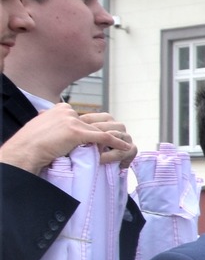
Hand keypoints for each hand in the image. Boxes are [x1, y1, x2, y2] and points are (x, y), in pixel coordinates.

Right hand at [0, 105, 133, 172]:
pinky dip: (116, 143)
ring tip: (125, 144)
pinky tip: (125, 147)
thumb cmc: (31, 143)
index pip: (85, 118)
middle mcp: (67, 111)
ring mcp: (72, 121)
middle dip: (105, 133)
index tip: (103, 136)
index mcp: (60, 109)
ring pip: (99, 130)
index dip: (94, 129)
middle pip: (94, 123)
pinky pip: (103, 138)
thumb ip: (53, 122)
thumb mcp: (43, 126)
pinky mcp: (77, 132)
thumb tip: (53, 121)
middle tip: (117, 141)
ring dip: (114, 139)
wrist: (25, 150)